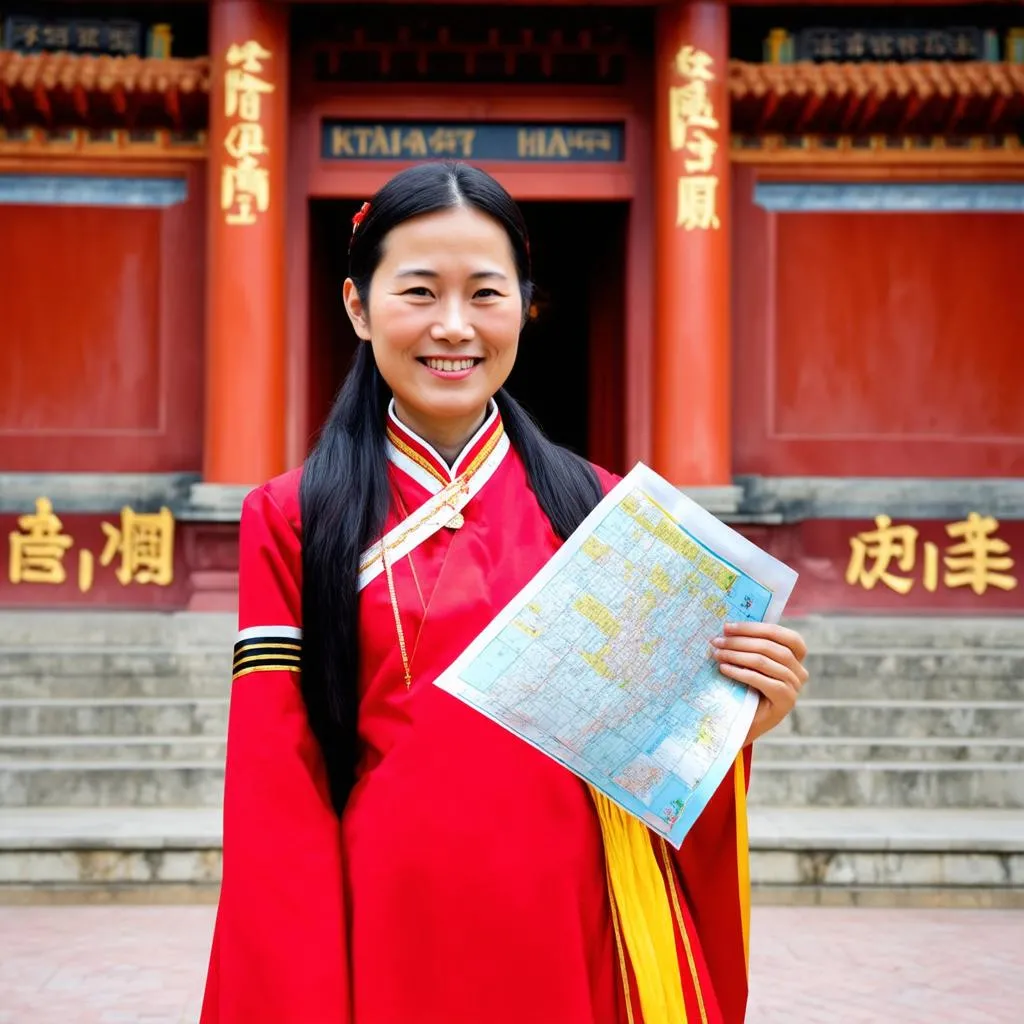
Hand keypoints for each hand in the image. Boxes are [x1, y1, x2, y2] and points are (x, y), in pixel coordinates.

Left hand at [710, 621, 808, 745]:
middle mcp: (799, 671)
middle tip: (717, 640)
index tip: (728, 627)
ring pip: (764, 662)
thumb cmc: (745, 689)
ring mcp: (795, 687)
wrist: (744, 723)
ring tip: (717, 654)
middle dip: (740, 641)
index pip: (783, 634)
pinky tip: (724, 669)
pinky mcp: (786, 701)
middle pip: (771, 647)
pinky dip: (740, 672)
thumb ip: (750, 646)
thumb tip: (728, 627)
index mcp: (795, 657)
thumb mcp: (750, 664)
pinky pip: (762, 680)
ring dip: (737, 655)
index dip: (755, 628)